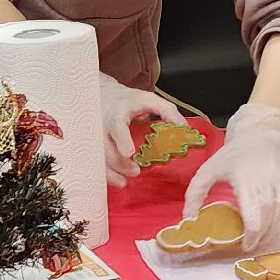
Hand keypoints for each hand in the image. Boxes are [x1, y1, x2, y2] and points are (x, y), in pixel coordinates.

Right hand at [97, 72, 185, 187]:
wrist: (105, 96)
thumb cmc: (129, 100)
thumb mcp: (150, 99)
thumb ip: (168, 112)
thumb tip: (184, 129)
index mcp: (117, 114)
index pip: (117, 127)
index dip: (122, 140)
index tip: (129, 153)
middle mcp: (103, 127)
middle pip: (106, 147)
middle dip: (119, 163)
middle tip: (136, 171)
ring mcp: (95, 138)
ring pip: (99, 158)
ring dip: (110, 173)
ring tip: (124, 183)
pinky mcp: (95, 147)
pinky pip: (97, 163)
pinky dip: (106, 174)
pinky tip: (118, 181)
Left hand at [183, 103, 279, 252]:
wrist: (258, 139)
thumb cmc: (232, 157)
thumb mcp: (207, 171)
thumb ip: (195, 194)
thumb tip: (189, 219)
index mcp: (245, 180)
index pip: (254, 214)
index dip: (252, 234)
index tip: (245, 245)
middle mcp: (268, 182)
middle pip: (270, 219)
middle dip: (261, 237)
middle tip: (250, 244)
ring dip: (274, 232)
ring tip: (261, 237)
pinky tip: (275, 225)